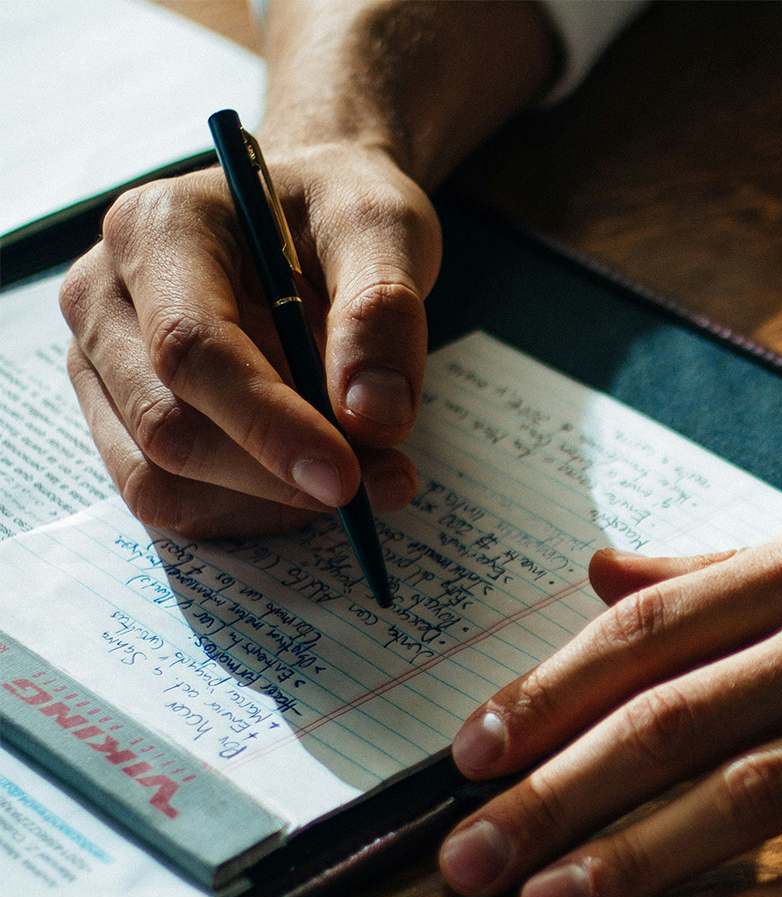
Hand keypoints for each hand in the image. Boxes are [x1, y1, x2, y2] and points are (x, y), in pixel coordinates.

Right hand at [59, 141, 436, 537]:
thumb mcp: (384, 228)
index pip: (190, 348)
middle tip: (385, 480)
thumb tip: (374, 417)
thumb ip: (383, 312)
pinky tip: (313, 480)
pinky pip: (173, 497)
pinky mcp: (124, 414)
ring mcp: (102, 362)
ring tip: (367, 473)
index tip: (346, 476)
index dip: (268, 423)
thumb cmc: (339, 209)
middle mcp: (105, 296)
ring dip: (270, 501)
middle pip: (167, 425)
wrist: (310, 212)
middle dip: (278, 474)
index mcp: (157, 229)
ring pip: (161, 479)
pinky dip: (253, 509)